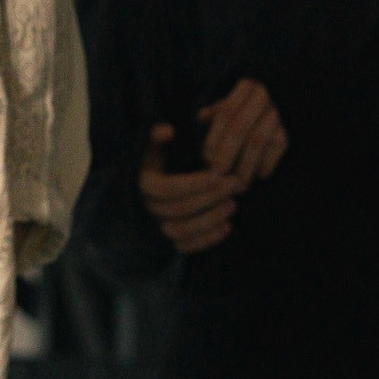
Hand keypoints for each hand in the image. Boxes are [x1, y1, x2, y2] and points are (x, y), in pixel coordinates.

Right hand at [134, 80, 284, 254]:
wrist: (161, 180)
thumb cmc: (165, 157)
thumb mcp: (159, 143)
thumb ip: (159, 134)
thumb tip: (167, 131)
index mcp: (144, 182)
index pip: (166, 189)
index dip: (194, 184)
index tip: (218, 174)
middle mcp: (148, 207)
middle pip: (177, 210)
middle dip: (209, 198)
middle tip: (234, 185)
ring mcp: (158, 225)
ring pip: (181, 231)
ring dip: (210, 220)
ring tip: (232, 205)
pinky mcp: (171, 239)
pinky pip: (185, 247)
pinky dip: (208, 240)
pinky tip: (227, 226)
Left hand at [196, 78, 286, 183]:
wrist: (284, 107)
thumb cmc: (248, 110)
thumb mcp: (231, 104)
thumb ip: (216, 112)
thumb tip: (202, 116)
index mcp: (246, 87)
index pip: (226, 113)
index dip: (214, 137)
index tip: (207, 159)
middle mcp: (264, 96)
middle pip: (239, 127)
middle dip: (226, 154)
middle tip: (218, 175)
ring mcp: (279, 111)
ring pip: (258, 140)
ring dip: (245, 165)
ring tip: (237, 183)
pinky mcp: (291, 127)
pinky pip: (277, 147)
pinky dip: (267, 164)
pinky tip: (259, 175)